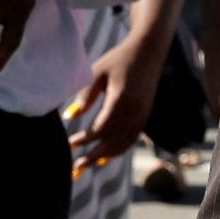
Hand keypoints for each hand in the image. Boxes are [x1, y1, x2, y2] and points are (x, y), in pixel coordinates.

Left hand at [67, 32, 163, 174]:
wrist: (149, 51)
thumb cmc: (119, 59)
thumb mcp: (98, 72)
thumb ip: (86, 94)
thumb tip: (71, 116)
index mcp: (122, 98)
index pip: (102, 127)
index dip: (86, 139)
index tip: (70, 143)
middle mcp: (135, 109)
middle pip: (114, 140)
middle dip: (94, 155)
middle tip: (77, 166)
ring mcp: (143, 114)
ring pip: (124, 142)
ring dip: (106, 155)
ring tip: (89, 163)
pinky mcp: (145, 115)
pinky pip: (132, 138)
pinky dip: (119, 149)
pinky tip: (106, 156)